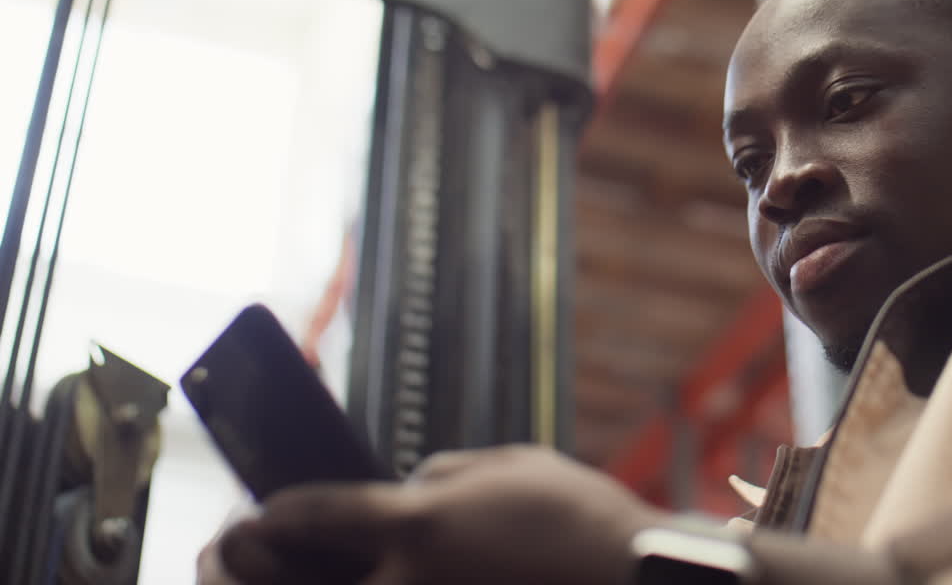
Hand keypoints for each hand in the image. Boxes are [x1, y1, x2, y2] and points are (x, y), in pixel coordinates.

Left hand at [219, 444, 665, 584]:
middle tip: (230, 550)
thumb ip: (443, 477)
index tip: (256, 513)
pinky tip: (359, 583)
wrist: (632, 579)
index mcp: (417, 524)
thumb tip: (409, 493)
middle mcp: (407, 583)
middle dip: (240, 567)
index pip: (312, 516)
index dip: (272, 512)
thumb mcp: (508, 467)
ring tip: (277, 573)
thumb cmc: (579, 519)